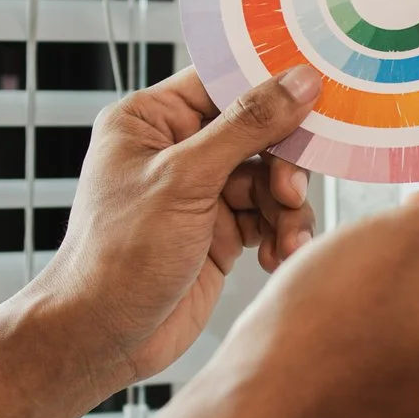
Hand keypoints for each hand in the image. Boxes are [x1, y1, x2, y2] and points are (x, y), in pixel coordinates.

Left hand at [31, 66, 320, 386]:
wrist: (103, 336)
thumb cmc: (118, 255)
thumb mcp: (184, 179)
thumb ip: (246, 127)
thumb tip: (299, 81)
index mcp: (150, 120)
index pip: (222, 81)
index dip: (270, 86)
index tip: (316, 94)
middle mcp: (176, 150)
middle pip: (257, 133)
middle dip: (282, 165)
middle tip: (289, 193)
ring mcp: (199, 193)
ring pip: (269, 180)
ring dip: (286, 209)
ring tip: (287, 239)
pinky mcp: (219, 233)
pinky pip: (267, 218)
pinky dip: (280, 235)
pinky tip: (278, 256)